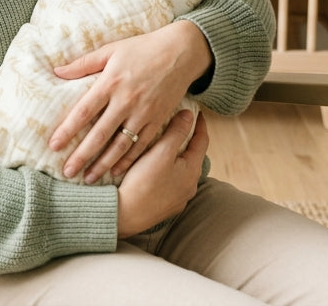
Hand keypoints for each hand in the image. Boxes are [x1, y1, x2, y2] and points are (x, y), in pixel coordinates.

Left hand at [50, 20, 210, 183]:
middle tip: (67, 172)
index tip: (54, 145)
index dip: (68, 130)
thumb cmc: (142, 48)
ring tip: (88, 179)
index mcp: (111, 82)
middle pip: (100, 134)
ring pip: (121, 145)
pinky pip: (142, 145)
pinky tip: (116, 171)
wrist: (181, 52)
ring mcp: (144, 112)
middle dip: (82, 156)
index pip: (84, 111)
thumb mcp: (111, 50)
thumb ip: (83, 63)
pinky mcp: (158, 120)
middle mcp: (126, 101)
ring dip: (104, 164)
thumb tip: (57, 72)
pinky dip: (129, 160)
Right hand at [116, 110, 207, 237]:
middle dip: (187, 141)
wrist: (125, 215)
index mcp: (192, 170)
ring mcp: (179, 199)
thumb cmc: (143, 182)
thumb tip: (190, 115)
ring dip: (176, 159)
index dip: (200, 125)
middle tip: (180, 127)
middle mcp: (190, 186)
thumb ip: (176, 131)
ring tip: (166, 147)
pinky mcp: (166, 207)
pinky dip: (167, 173)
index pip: (202, 141)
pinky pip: (171, 185)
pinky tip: (155, 171)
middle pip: (193, 157)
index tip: (197, 113)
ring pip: (181, 172)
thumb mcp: (161, 152)